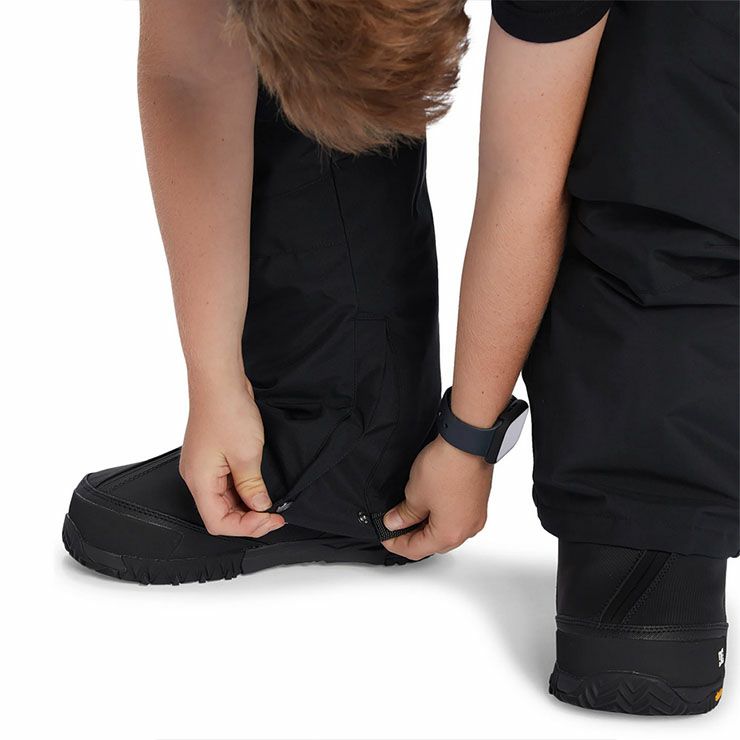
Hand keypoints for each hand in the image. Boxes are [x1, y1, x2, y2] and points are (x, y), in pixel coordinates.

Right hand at [180, 374, 284, 536]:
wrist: (219, 380)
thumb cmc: (226, 410)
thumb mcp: (247, 455)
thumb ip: (253, 487)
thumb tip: (260, 507)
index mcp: (199, 481)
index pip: (219, 523)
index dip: (247, 527)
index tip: (272, 520)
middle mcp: (196, 477)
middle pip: (220, 514)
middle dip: (249, 518)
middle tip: (275, 515)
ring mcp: (203, 466)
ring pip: (224, 499)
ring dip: (247, 504)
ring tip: (270, 502)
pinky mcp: (211, 456)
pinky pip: (225, 483)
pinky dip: (242, 489)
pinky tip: (259, 485)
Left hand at [381, 435, 492, 559]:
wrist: (467, 441)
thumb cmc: (447, 466)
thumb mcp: (415, 493)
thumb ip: (404, 514)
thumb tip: (395, 523)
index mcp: (449, 534)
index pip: (416, 549)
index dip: (396, 543)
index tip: (385, 534)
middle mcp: (466, 530)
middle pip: (433, 543)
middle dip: (412, 536)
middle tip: (394, 525)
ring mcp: (475, 516)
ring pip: (446, 531)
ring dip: (427, 526)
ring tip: (409, 513)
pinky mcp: (478, 502)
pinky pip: (456, 518)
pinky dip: (440, 516)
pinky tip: (427, 504)